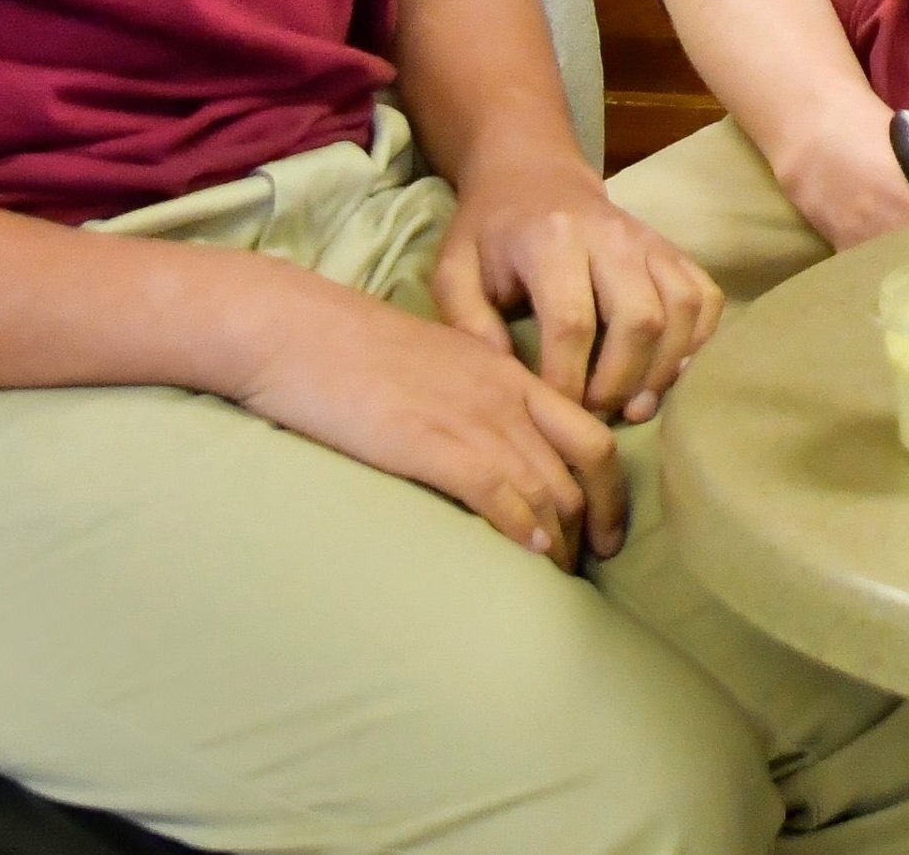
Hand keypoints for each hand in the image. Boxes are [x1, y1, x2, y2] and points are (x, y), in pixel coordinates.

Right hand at [224, 266, 625, 567]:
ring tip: (561, 576)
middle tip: (597, 559)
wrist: (298, 332)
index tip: (607, 525)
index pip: (589, 429)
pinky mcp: (433, 444)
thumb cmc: (352, 351)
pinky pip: (499, 493)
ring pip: (548, 486)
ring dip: (562, 539)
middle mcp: (505, 395)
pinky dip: (522, 528)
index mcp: (508, 374)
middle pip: (586, 462)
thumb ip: (470, 397)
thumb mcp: (435, 364)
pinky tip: (530, 555)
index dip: (610, 483)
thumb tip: (485, 444)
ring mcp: (472, 419)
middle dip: (600, 517)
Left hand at [432, 153, 722, 425]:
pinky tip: (667, 372)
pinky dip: (698, 341)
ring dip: (664, 369)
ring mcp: (651, 241)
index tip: (555, 414)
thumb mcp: (454, 271)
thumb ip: (469, 327)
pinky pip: (705, 297)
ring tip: (635, 405)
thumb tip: (509, 384)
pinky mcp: (673, 249)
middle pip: (639, 319)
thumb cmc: (490, 233)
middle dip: (620, 381)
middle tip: (596, 414)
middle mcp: (612, 236)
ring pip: (682, 310)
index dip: (568, 381)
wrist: (534, 176)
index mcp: (552, 240)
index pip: (572, 323)